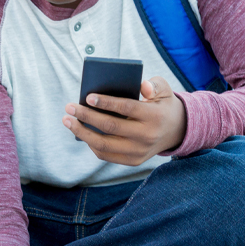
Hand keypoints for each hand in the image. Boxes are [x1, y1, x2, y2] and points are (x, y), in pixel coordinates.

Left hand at [63, 76, 187, 165]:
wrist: (177, 130)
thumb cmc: (162, 104)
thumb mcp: (164, 89)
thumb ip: (153, 84)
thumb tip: (141, 86)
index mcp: (154, 116)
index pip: (126, 108)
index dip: (106, 103)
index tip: (87, 97)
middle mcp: (147, 136)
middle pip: (110, 127)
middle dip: (86, 116)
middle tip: (69, 107)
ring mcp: (139, 152)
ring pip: (104, 145)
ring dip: (82, 133)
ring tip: (67, 120)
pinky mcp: (133, 161)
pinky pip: (106, 154)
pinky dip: (91, 143)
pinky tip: (81, 131)